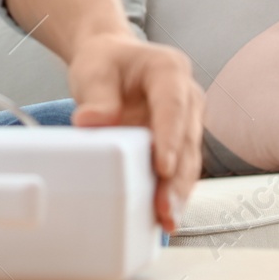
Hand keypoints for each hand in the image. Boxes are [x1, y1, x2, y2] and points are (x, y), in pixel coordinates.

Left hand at [64, 32, 204, 232]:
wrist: (110, 61)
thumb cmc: (105, 62)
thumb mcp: (94, 71)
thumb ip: (97, 97)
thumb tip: (90, 122)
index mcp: (169, 70)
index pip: (173, 106)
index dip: (170, 137)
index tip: (163, 166)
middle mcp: (186, 96)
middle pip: (186, 140)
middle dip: (177, 177)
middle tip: (165, 206)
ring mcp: (185, 121)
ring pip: (188, 160)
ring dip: (178, 191)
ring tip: (166, 218)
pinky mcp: (178, 142)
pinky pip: (179, 169)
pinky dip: (172, 191)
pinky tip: (164, 215)